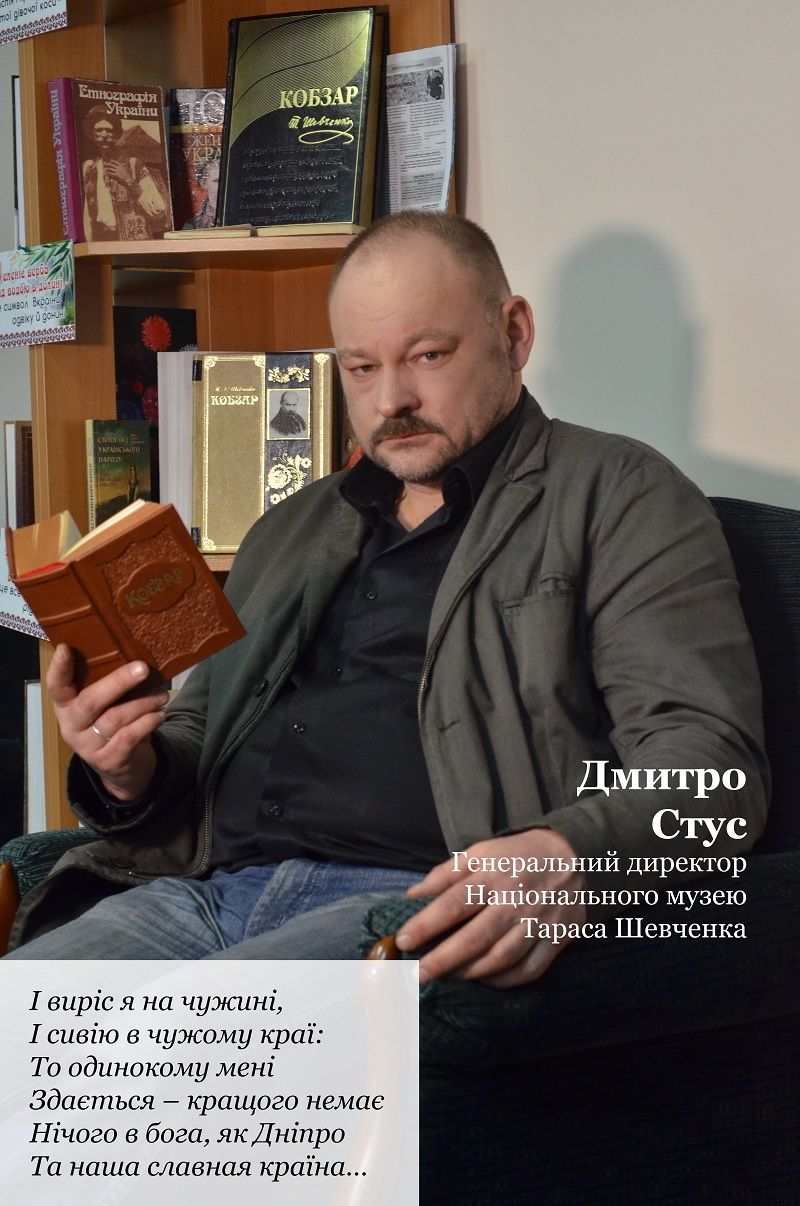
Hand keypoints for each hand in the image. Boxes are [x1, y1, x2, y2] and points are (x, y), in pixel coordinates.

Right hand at [46, 644, 167, 801]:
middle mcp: (71, 726)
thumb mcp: (104, 705)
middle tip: (143, 668)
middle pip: (90, 701)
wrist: (120, 766)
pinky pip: (130, 736)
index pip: (56, 686)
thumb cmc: (112, 722)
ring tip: (162, 695)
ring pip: (116, 718)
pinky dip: (148, 722)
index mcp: (66, 706)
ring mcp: (88, 746)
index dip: (58, 668)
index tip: (65, 648)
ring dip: (144, 703)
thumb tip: (135, 657)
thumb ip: (108, 685)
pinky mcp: (108, 760)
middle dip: (118, 682)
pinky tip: (160, 714)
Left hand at [103, 158, 133, 187]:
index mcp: (122, 166)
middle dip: (108, 164)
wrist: (129, 180)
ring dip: (107, 168)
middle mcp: (119, 168)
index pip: (116, 162)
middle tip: (104, 163)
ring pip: (111, 169)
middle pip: (112, 165)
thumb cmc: (129, 176)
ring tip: (104, 169)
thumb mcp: (127, 170)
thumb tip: (124, 164)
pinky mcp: (116, 175)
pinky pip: (111, 173)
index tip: (110, 160)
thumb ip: (125, 167)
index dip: (113, 161)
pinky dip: (108, 173)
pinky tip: (106, 173)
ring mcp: (117, 171)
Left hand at [396, 829, 585, 988]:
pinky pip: (528, 970)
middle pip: (476, 937)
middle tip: (418, 974)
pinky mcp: (556, 940)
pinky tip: (484, 982)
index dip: (426, 924)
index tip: (403, 941)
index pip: (454, 902)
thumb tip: (412, 896)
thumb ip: (445, 873)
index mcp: (494, 875)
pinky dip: (504, 982)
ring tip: (447, 979)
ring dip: (470, 974)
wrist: (576, 856)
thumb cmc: (518, 856)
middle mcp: (516, 901)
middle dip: (443, 960)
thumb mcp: (481, 852)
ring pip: (501, 959)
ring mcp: (538, 923)